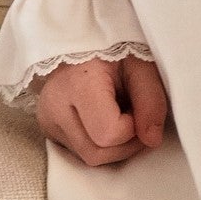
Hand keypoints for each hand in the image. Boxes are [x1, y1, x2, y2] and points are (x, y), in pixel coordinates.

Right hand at [35, 56, 168, 166]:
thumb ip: (151, 101)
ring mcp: (48, 121)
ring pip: (87, 157)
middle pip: (96, 153)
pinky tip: (105, 120)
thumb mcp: (142, 66)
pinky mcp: (48, 129)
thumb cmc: (115, 50)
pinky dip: (99, 143)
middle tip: (135, 116)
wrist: (85, 42)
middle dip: (125, 144)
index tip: (137, 107)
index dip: (132, 128)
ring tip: (121, 115)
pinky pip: (79, 151)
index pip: (108, 134)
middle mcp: (55, 107)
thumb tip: (152, 140)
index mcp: (78, 85)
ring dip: (113, 146)